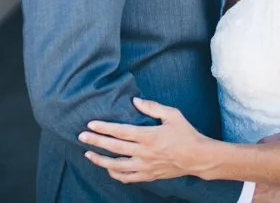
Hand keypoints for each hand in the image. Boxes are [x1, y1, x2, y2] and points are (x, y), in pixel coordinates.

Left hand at [79, 97, 208, 182]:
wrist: (198, 158)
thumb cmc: (186, 134)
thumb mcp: (173, 114)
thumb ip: (153, 107)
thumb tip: (135, 100)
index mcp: (149, 136)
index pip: (121, 131)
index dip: (104, 128)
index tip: (90, 124)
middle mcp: (145, 152)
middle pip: (115, 147)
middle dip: (96, 142)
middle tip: (81, 137)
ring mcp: (146, 166)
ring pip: (117, 166)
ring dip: (100, 160)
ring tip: (88, 154)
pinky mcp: (149, 175)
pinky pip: (128, 178)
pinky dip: (115, 174)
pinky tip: (107, 169)